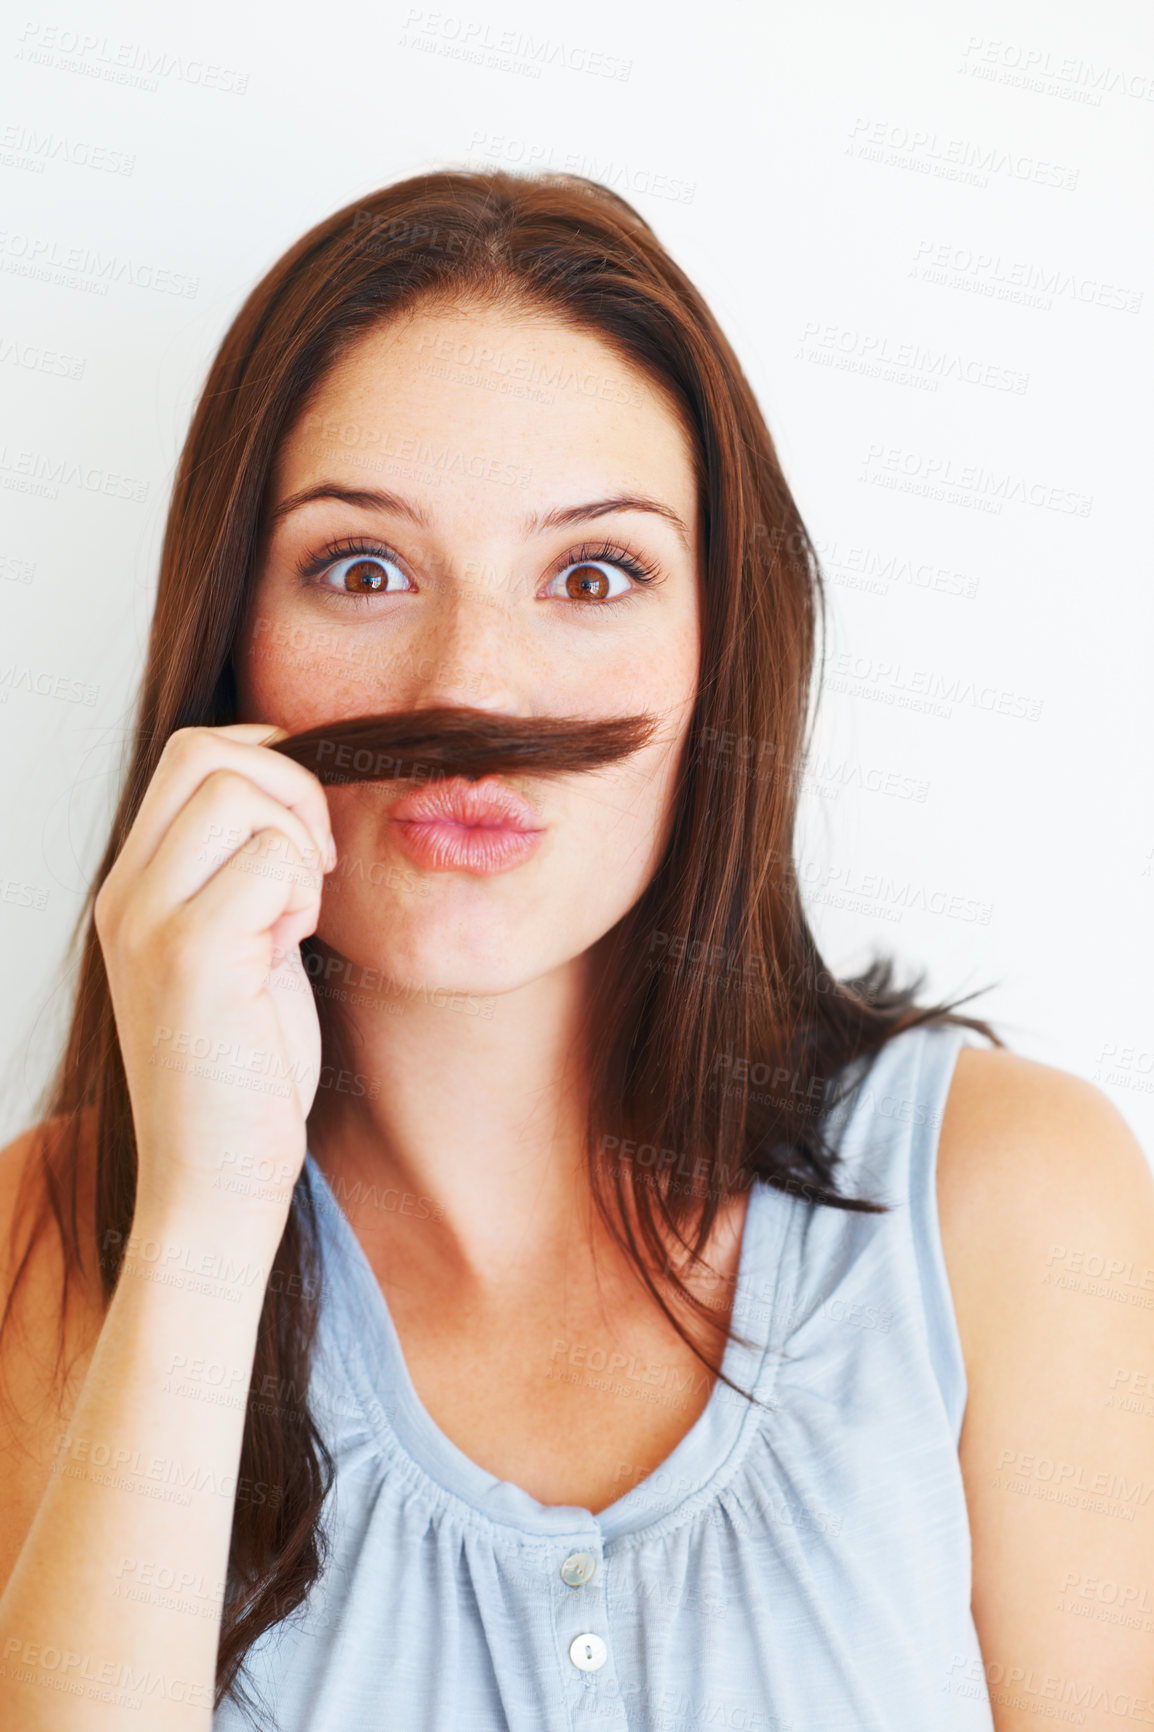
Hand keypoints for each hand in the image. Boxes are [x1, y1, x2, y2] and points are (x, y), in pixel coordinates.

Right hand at [94, 723, 336, 1231]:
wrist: (216, 1177)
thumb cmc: (244, 1070)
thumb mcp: (237, 949)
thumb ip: (242, 873)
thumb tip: (292, 790)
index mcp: (134, 887)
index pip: (189, 754)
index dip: (268, 763)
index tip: (306, 829)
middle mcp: (127, 894)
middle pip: (205, 753)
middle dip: (290, 789)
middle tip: (316, 866)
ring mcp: (150, 921)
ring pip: (239, 795)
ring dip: (297, 844)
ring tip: (295, 917)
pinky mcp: (192, 955)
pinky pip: (270, 861)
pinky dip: (302, 894)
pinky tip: (291, 949)